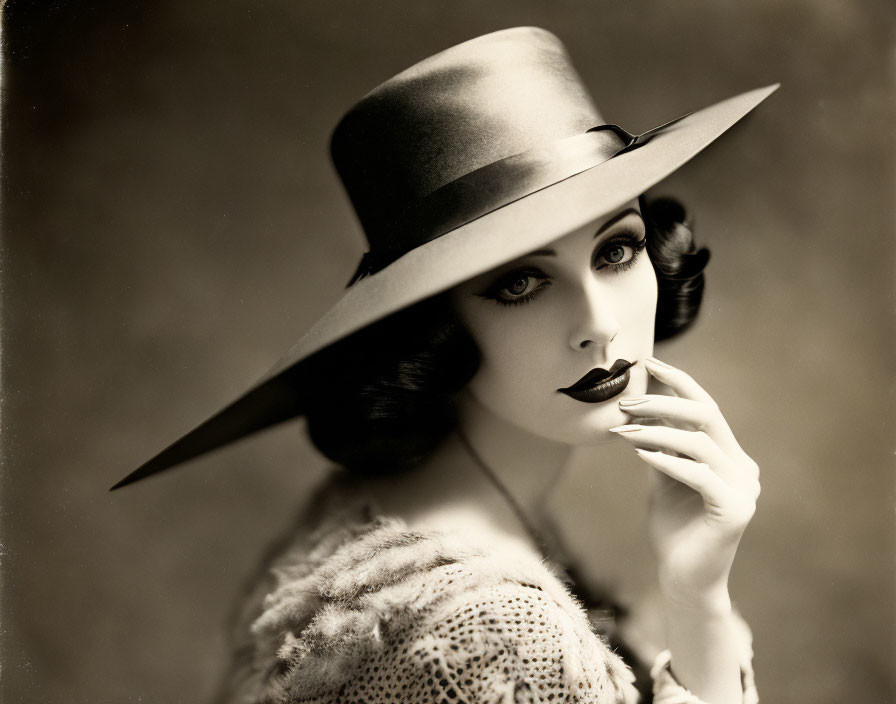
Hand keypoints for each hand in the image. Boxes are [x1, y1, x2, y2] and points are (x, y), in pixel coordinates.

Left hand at [610, 356, 760, 606]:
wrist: (683, 578)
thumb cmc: (673, 528)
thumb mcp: (663, 477)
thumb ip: (660, 444)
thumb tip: (640, 405)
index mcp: (730, 456)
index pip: (706, 407)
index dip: (679, 382)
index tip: (647, 363)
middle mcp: (744, 467)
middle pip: (707, 416)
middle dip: (664, 402)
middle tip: (626, 403)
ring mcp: (744, 489)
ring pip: (699, 443)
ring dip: (656, 432)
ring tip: (623, 431)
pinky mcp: (734, 511)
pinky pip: (699, 475)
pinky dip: (668, 461)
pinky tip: (640, 454)